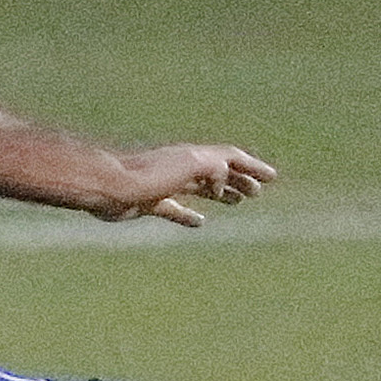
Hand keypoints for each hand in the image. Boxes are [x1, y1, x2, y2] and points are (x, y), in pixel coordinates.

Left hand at [96, 145, 278, 226]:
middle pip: (217, 172)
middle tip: (258, 191)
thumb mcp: (189, 165)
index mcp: (193, 157)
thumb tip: (227, 181)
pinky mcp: (150, 203)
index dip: (252, 167)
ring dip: (221, 193)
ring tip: (237, 201)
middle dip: (240, 179)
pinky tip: (199, 223)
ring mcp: (165, 185)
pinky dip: (190, 215)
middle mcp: (181, 168)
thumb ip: (214, 167)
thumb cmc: (147, 175)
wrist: (109, 187)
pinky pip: (176, 209)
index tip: (272, 177)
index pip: (230, 158)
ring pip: (200, 188)